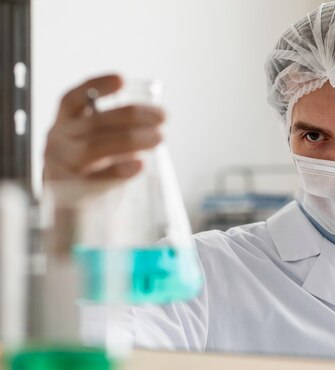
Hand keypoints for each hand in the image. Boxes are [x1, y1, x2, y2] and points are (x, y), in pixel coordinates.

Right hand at [44, 74, 165, 180]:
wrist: (71, 212)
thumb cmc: (90, 170)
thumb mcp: (93, 143)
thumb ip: (113, 129)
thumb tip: (154, 117)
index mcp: (64, 124)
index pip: (72, 100)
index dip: (95, 86)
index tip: (121, 79)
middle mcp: (60, 141)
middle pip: (95, 122)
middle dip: (132, 115)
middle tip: (161, 117)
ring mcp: (65, 166)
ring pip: (97, 147)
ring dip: (132, 140)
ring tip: (158, 138)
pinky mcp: (75, 191)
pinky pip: (98, 178)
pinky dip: (120, 170)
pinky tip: (140, 165)